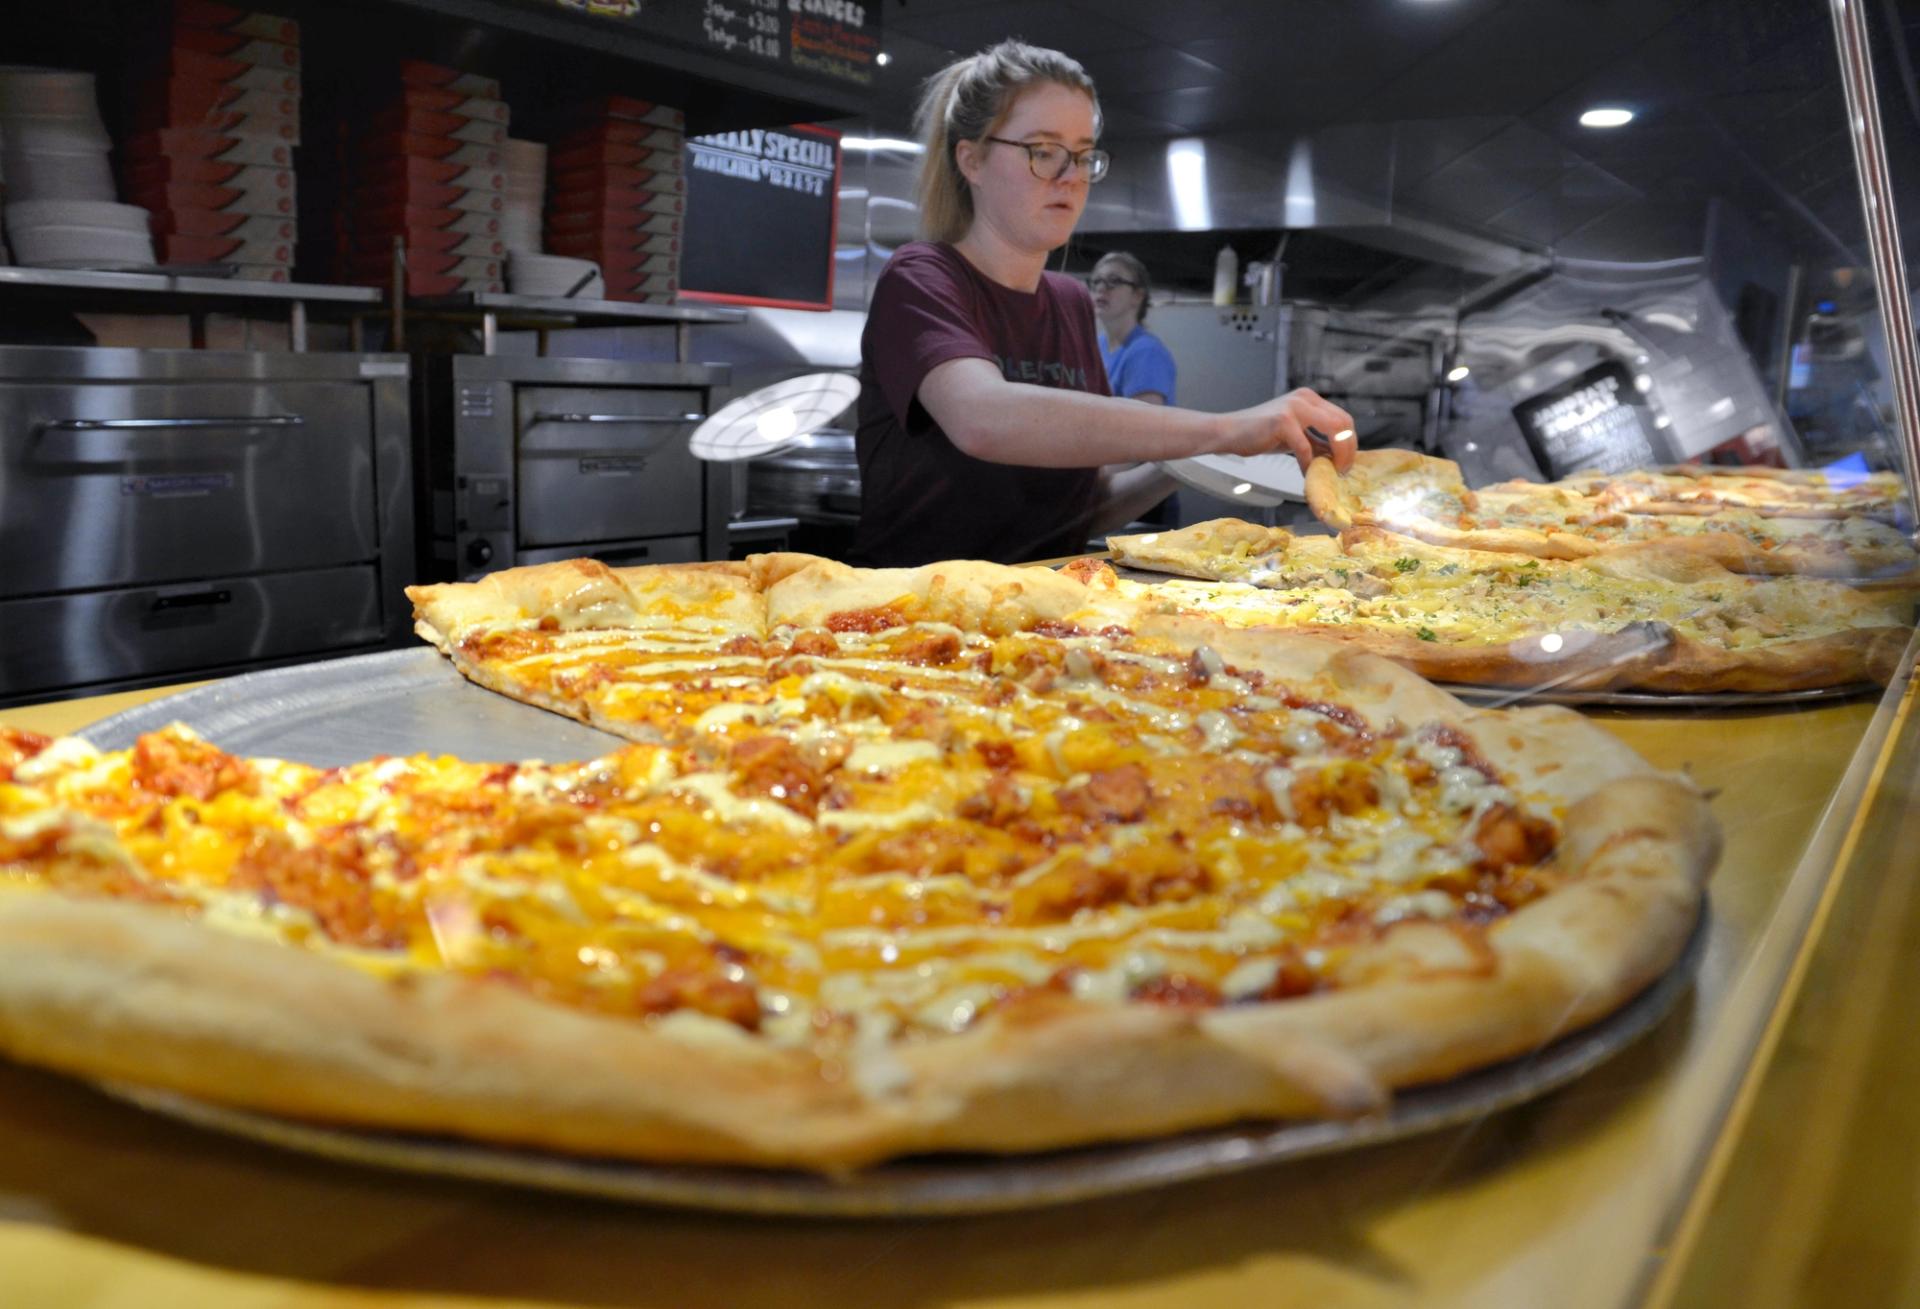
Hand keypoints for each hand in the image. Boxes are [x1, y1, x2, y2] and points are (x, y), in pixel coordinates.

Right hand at [1212, 388, 1356, 471]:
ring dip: (1336, 455)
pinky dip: (1308, 464)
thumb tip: (1338, 458)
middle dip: (1348, 450)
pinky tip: (1305, 473)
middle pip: (1344, 423)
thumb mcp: (1295, 436)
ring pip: (1333, 430)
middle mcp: (1305, 398)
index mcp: (1310, 398)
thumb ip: (1316, 442)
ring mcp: (1294, 407)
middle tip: (1342, 470)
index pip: (1343, 418)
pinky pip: (1305, 447)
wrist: (1229, 432)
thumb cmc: (1260, 435)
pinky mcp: (1283, 421)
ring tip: (1330, 472)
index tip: (1346, 463)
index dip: (1350, 443)